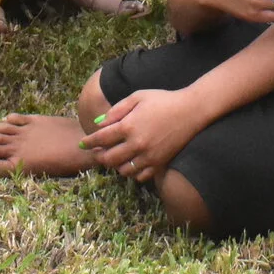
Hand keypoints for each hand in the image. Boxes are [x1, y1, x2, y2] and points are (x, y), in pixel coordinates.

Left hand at [82, 87, 209, 185]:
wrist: (191, 110)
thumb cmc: (163, 100)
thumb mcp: (137, 97)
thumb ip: (117, 110)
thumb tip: (99, 123)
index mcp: (129, 125)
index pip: (101, 138)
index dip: (89, 142)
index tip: (82, 143)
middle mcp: (137, 144)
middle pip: (109, 158)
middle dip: (99, 156)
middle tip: (96, 153)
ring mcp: (148, 156)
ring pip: (123, 170)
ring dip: (115, 166)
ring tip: (113, 159)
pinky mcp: (159, 163)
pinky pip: (140, 176)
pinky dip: (132, 173)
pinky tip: (131, 164)